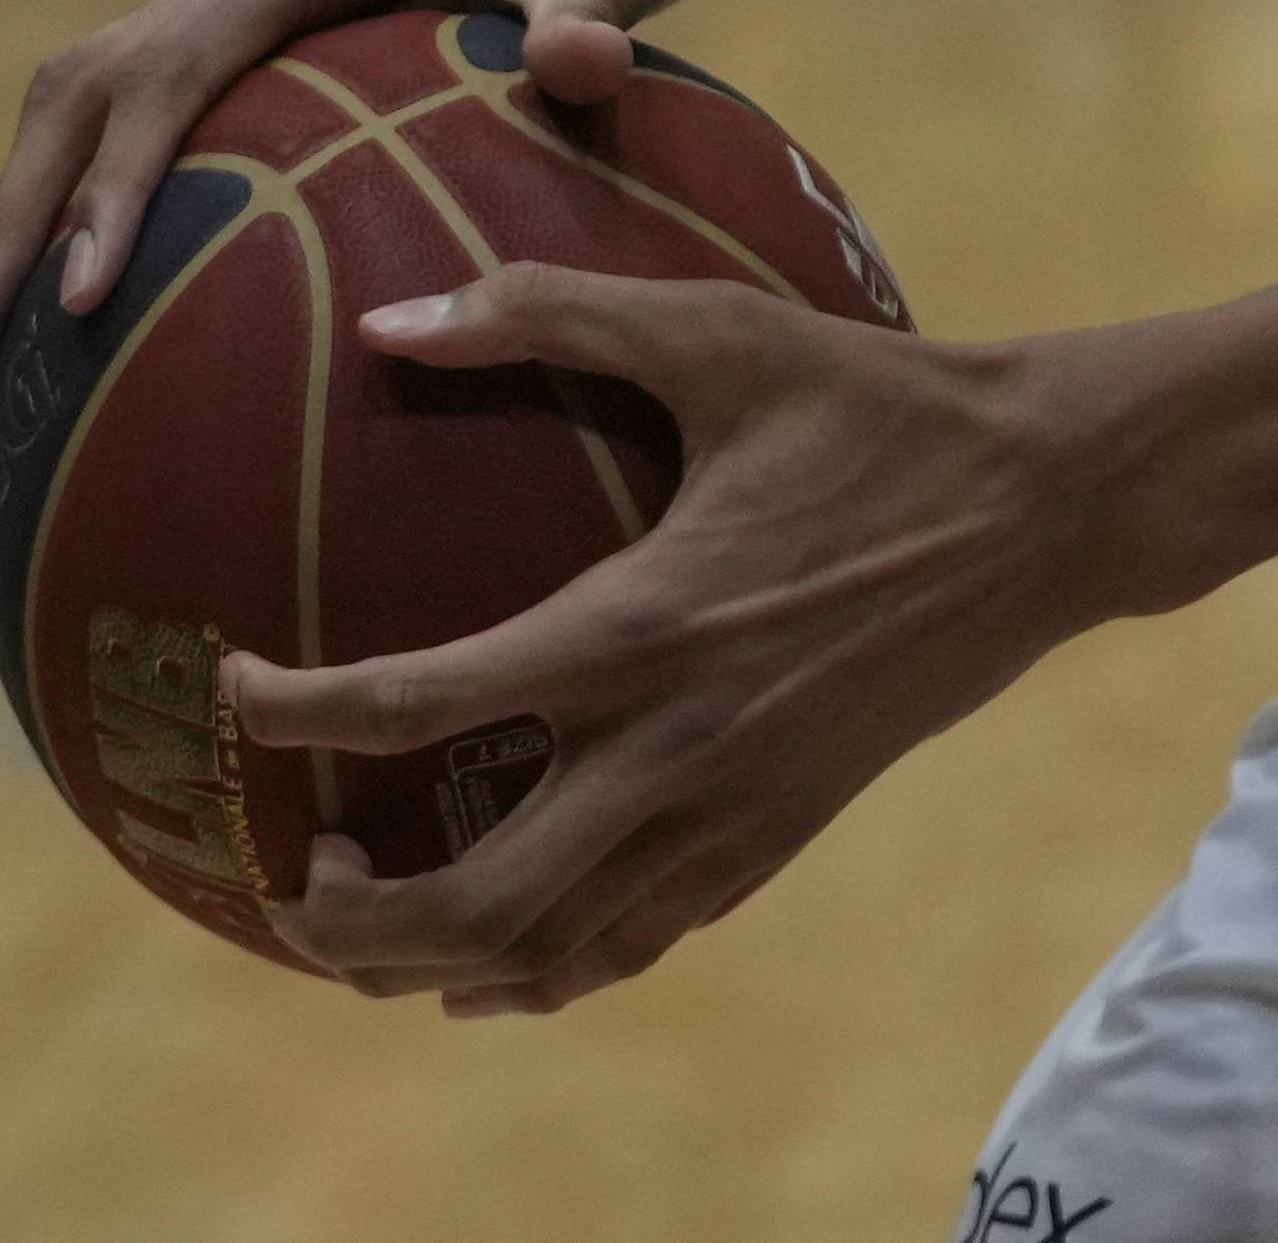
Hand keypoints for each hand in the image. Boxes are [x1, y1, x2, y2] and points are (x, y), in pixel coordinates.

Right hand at [0, 0, 790, 392]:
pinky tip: (115, 313)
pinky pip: (167, 118)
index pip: (166, 75)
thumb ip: (587, 15)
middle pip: (84, 91)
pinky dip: (113, 203)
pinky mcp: (293, 25)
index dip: (112, 188)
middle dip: (12, 221)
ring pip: (101, 102)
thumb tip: (574, 66)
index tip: (75, 302)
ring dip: (33, 217)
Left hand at [238, 271, 1148, 1010]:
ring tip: (364, 917)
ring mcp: (730, 812)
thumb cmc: (878, 401)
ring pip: (550, 951)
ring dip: (434, 960)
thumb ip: (552, 312)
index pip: (414, 705)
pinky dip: (546, 965)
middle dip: (348, 916)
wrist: (1048, 504)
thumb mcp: (720, 330)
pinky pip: (635, 943)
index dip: (292, 710)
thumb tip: (392, 315)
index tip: (230, 684)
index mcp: (637, 628)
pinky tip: (496, 943)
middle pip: (470, 898)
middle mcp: (674, 749)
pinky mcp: (777, 838)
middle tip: (291, 870)